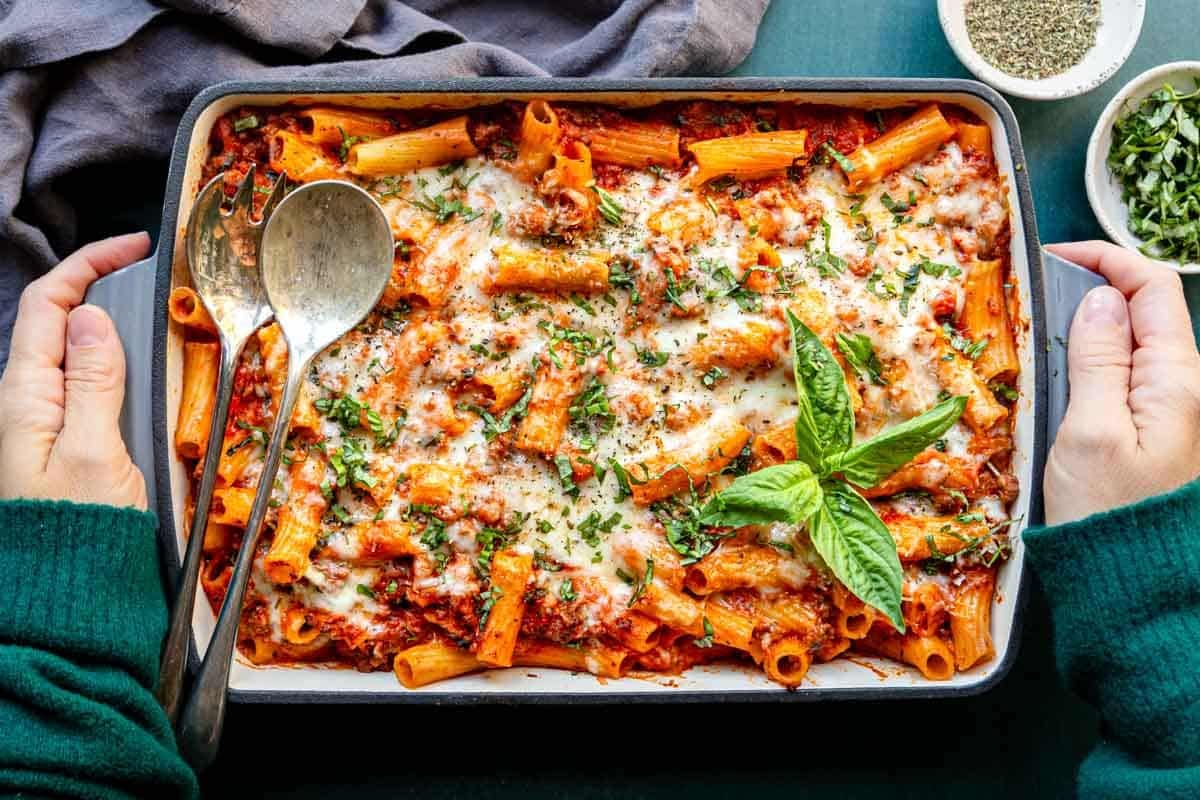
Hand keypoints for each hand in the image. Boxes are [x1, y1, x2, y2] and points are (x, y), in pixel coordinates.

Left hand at [0, 233, 151, 508]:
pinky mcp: (69, 446)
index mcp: (25, 396)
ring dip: (116, 328)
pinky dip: (120, 365)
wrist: (67, 599)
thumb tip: (92, 318)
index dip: (88, 264)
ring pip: (78, 354)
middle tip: (156, 279)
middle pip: (59, 323)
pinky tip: (150, 373)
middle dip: (103, 287)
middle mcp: (29, 403)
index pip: (48, 305)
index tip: (136, 247)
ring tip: (162, 321)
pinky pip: (91, 388)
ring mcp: (48, 425)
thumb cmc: (77, 535)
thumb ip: (94, 383)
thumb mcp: (91, 454)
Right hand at [1045, 241, 1199, 523]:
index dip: (1106, 259)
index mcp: (1177, 378)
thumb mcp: (1090, 432)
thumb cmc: (1109, 515)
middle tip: (1032, 295)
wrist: (1135, 588)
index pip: (1151, 287)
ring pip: (1130, 346)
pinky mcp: (1151, 435)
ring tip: (1036, 333)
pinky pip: (1123, 380)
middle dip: (1091, 290)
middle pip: (1143, 312)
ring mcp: (1169, 413)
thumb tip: (1098, 299)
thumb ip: (1097, 360)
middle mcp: (1183, 388)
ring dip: (1087, 328)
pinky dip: (1089, 363)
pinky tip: (1057, 376)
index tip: (1053, 258)